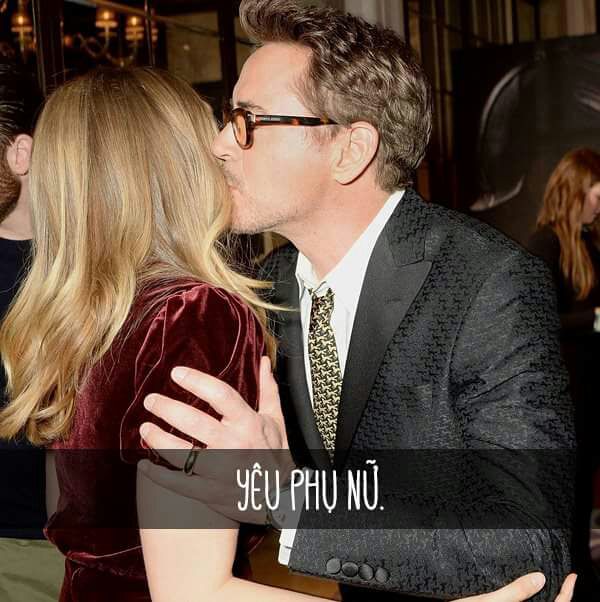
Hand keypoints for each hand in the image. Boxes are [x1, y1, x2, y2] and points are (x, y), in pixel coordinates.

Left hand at [137, 356, 295, 522]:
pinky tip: (145, 465)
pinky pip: (179, 483)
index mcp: (248, 423)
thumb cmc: (275, 455)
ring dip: (159, 439)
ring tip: (144, 428)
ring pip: (182, 453)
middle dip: (168, 409)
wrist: (280, 498)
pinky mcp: (211, 493)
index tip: (176, 373)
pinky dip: (158, 475)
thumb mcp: (276, 420)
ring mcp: (221, 470)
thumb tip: (263, 361)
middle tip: (150, 400)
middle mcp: (234, 444)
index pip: (220, 395)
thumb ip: (268, 389)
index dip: (197, 381)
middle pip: (195, 423)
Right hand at [454, 573, 575, 601]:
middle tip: (561, 577)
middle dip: (558, 595)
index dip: (568, 592)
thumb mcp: (489, 600)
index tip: (572, 577)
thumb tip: (540, 578)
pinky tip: (523, 589)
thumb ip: (516, 592)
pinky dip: (528, 599)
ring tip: (544, 580)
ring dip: (542, 597)